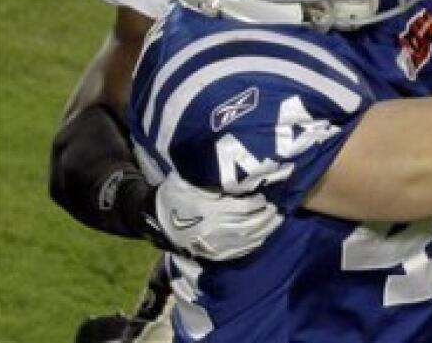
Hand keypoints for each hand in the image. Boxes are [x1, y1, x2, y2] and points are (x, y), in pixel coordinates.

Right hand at [150, 172, 281, 260]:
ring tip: (276, 220)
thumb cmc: (175, 194)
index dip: (257, 203)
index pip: (242, 209)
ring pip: (246, 240)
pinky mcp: (212, 254)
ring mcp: (213, 244)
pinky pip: (238, 252)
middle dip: (266, 217)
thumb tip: (239, 177)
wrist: (155, 219)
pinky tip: (262, 235)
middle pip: (248, 225)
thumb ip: (214, 181)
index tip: (265, 196)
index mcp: (208, 210)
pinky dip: (253, 244)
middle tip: (276, 208)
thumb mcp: (190, 181)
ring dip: (265, 230)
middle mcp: (212, 229)